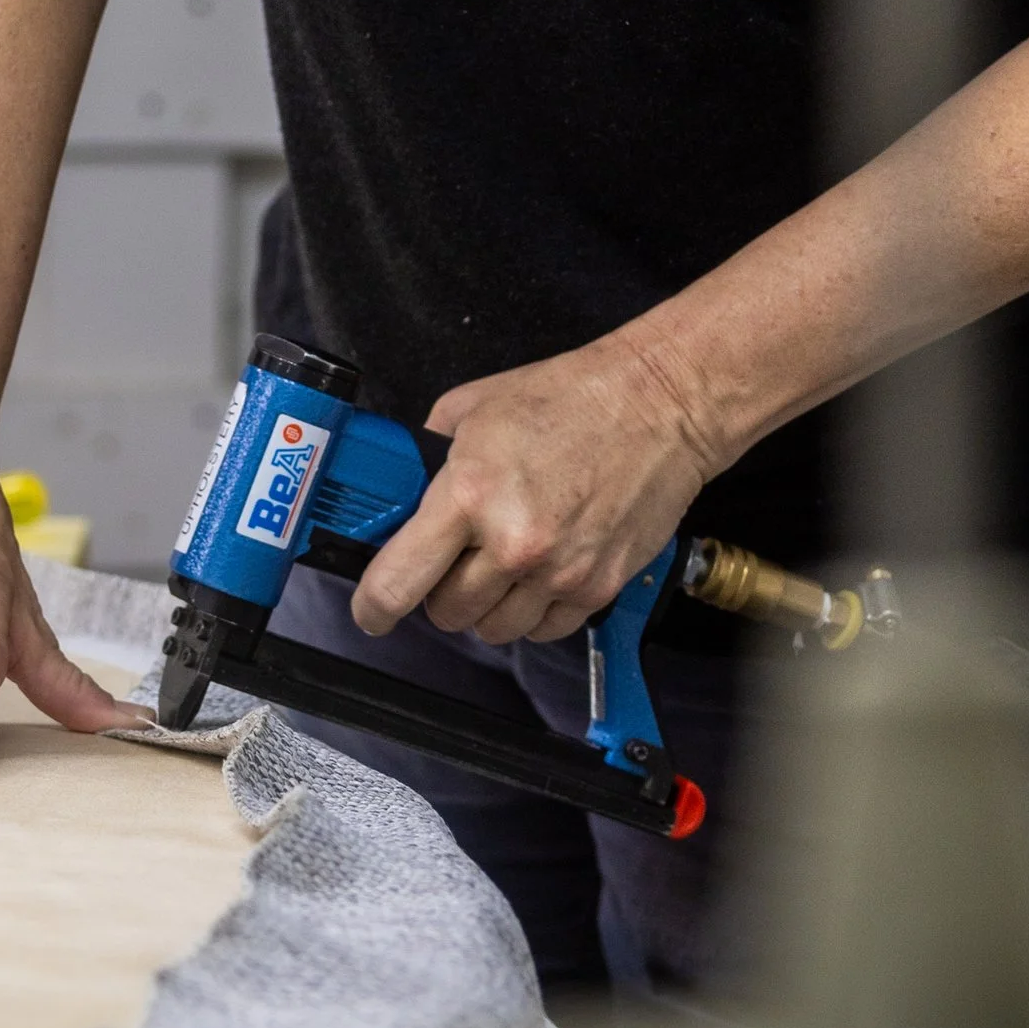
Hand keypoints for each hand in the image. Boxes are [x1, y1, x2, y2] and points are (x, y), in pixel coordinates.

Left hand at [349, 336, 717, 645]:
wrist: (657, 406)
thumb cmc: (569, 397)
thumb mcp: (473, 408)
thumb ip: (430, 456)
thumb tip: (403, 493)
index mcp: (469, 493)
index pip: (399, 580)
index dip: (374, 606)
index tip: (371, 610)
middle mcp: (511, 543)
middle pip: (447, 613)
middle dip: (441, 590)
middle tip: (455, 558)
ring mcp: (558, 573)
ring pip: (495, 629)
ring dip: (489, 604)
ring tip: (503, 559)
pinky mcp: (597, 589)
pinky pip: (544, 630)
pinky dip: (534, 610)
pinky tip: (541, 568)